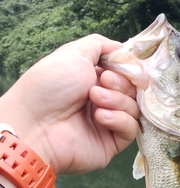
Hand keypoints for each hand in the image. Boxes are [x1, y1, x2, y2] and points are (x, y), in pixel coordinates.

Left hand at [0, 34, 138, 174]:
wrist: (37, 123)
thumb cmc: (51, 85)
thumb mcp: (75, 53)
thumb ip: (101, 45)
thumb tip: (124, 50)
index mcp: (95, 79)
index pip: (126, 73)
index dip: (127, 68)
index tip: (118, 66)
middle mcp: (103, 100)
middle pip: (133, 90)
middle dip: (120, 83)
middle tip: (101, 83)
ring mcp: (109, 122)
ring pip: (134, 108)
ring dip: (116, 100)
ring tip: (94, 99)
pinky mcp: (112, 142)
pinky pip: (131, 128)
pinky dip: (119, 119)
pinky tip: (100, 117)